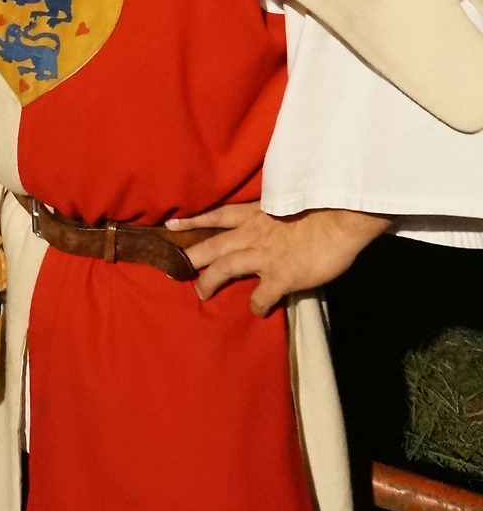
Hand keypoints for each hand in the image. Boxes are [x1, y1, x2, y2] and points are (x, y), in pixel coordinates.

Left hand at [169, 203, 389, 316]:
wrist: (340, 216)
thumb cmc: (321, 203)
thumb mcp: (290, 200)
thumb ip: (276, 213)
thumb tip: (276, 221)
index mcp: (255, 213)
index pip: (217, 215)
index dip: (194, 220)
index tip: (171, 225)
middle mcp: (253, 233)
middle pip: (212, 244)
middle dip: (192, 255)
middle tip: (174, 266)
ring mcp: (264, 256)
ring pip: (224, 268)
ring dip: (209, 282)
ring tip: (200, 292)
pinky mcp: (279, 277)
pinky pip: (261, 297)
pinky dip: (257, 305)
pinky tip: (257, 310)